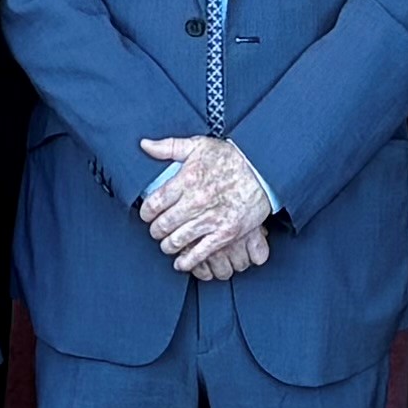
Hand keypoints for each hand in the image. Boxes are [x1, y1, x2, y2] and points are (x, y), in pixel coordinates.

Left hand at [138, 133, 277, 278]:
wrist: (263, 170)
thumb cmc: (231, 157)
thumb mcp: (198, 144)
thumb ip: (168, 146)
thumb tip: (144, 145)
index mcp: (186, 180)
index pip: (153, 204)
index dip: (145, 213)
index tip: (147, 215)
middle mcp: (195, 201)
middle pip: (162, 226)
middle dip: (155, 231)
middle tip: (157, 231)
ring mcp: (210, 219)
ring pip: (176, 241)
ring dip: (167, 246)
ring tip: (168, 243)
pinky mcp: (225, 234)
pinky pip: (199, 253)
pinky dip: (186, 262)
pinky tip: (181, 262)